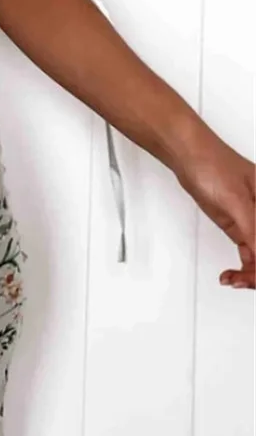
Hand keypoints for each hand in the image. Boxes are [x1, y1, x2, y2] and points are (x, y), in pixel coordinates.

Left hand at [174, 130, 254, 288]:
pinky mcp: (240, 225)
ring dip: (252, 274)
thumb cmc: (212, 163)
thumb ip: (254, 231)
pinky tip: (232, 275)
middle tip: (242, 281)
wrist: (187, 154)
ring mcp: (255, 221)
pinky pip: (251, 254)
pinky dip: (244, 268)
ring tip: (233, 279)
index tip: (255, 277)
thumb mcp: (237, 201)